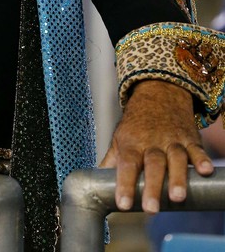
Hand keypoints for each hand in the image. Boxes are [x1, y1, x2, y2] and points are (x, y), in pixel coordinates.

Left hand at [100, 80, 213, 213]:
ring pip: (175, 158)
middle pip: (152, 165)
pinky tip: (206, 171)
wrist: (158, 92)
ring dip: (177, 177)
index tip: (123, 204)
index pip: (126, 165)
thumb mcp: (120, 138)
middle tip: (151, 209)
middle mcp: (151, 142)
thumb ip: (111, 162)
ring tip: (177, 197)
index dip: (124, 184)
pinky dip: (202, 159)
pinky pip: (197, 149)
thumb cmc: (137, 123)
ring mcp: (172, 139)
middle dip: (152, 187)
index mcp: (131, 143)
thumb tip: (95, 183)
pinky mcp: (189, 138)